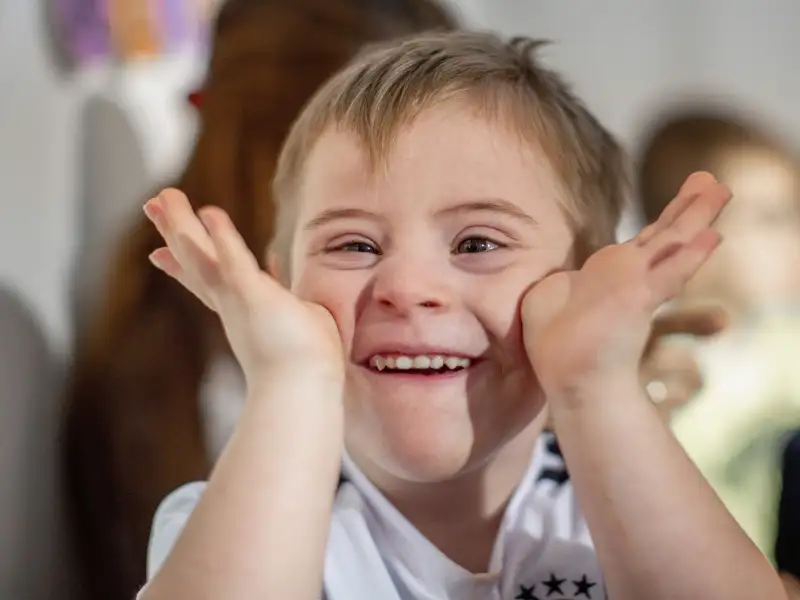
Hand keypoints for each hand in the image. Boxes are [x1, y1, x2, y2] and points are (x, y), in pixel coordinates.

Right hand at [143, 189, 343, 384]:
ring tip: (163, 196)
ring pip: (203, 256)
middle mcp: (232, 305)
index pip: (208, 280)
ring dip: (183, 225)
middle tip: (153, 204)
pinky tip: (208, 212)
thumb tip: (279, 270)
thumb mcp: (296, 316)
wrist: (307, 392)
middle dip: (174, 231)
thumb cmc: (308, 364)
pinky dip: (222, 238)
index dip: (184, 264)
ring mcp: (239, 301)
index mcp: (242, 311)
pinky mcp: (254, 298)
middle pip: (195, 261)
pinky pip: (235, 262)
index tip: (158, 252)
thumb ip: (282, 293)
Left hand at [522, 171, 730, 405]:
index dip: (668, 217)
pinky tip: (712, 237)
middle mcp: (630, 274)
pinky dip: (689, 257)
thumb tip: (562, 277)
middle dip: (690, 206)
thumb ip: (561, 282)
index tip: (690, 194)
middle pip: (665, 232)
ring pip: (671, 242)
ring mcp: (636, 285)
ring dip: (696, 216)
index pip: (646, 239)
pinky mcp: (637, 301)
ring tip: (722, 189)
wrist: (568, 377)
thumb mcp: (548, 298)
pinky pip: (669, 275)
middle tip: (712, 180)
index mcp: (613, 272)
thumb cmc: (556, 343)